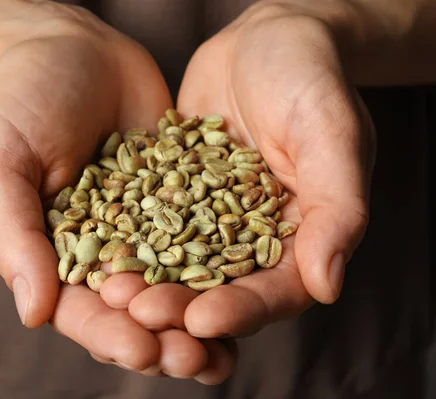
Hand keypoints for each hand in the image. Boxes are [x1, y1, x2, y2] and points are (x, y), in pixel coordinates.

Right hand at [0, 3, 234, 380]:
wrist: (76, 49)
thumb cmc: (24, 101)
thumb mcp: (0, 161)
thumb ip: (12, 234)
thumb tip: (32, 314)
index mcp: (59, 256)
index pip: (83, 311)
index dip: (110, 336)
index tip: (142, 349)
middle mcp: (108, 252)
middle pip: (137, 313)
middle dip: (165, 341)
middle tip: (195, 360)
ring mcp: (151, 228)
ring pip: (179, 287)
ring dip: (202, 320)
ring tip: (227, 348)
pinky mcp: (188, 201)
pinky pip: (211, 239)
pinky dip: (228, 267)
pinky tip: (251, 289)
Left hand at [126, 2, 374, 342]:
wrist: (266, 38)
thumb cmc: (311, 78)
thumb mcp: (332, 135)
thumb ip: (337, 208)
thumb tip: (328, 286)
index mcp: (301, 238)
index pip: (274, 292)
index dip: (240, 311)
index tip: (202, 322)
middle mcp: (254, 238)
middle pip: (219, 288)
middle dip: (181, 307)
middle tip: (140, 313)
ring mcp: (211, 217)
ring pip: (179, 263)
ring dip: (148, 282)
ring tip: (112, 291)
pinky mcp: (178, 192)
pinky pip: (151, 222)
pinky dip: (128, 238)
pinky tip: (98, 249)